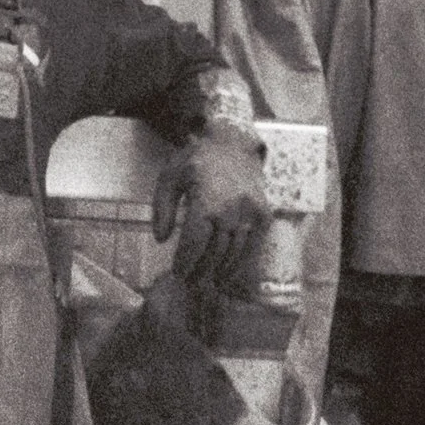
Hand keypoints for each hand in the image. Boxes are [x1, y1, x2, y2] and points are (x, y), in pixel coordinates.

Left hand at [152, 117, 269, 285]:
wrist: (232, 142)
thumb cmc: (196, 161)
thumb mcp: (169, 177)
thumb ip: (162, 209)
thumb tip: (160, 240)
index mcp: (205, 200)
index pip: (194, 242)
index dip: (185, 261)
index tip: (177, 273)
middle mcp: (231, 209)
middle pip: (214, 251)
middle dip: (201, 271)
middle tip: (189, 282)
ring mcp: (250, 212)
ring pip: (234, 252)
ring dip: (220, 271)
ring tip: (207, 281)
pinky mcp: (263, 214)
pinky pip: (253, 246)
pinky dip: (242, 263)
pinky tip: (229, 274)